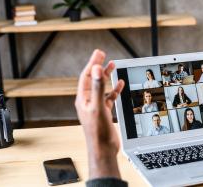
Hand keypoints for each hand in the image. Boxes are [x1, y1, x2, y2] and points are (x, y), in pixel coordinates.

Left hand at [75, 49, 124, 179]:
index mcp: (83, 99)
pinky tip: (119, 85)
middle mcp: (88, 101)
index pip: (87, 76)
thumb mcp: (98, 106)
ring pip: (101, 87)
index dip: (93, 63)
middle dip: (98, 66)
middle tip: (103, 55)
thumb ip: (97, 87)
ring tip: (113, 65)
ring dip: (106, 76)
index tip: (99, 53)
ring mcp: (95, 107)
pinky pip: (108, 97)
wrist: (103, 149)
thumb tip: (95, 69)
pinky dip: (114, 90)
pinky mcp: (103, 112)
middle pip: (93, 79)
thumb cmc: (98, 132)